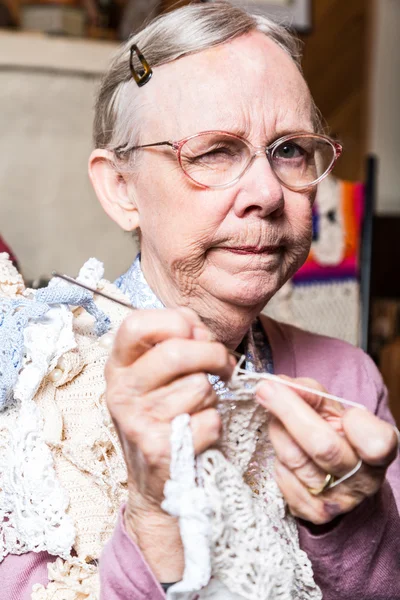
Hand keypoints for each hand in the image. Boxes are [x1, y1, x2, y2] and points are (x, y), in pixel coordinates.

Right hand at [104, 307, 233, 580]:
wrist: (155, 483)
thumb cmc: (164, 416)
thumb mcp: (159, 375)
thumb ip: (177, 341)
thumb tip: (199, 331)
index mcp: (118, 366)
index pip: (137, 324)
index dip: (174, 322)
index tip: (195, 335)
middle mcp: (120, 391)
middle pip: (177, 351)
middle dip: (214, 355)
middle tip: (223, 367)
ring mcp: (136, 421)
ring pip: (200, 387)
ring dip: (212, 397)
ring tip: (197, 409)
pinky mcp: (159, 450)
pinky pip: (209, 420)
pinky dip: (215, 426)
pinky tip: (198, 433)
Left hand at [255, 377, 397, 524]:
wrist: (339, 480)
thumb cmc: (336, 435)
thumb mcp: (333, 410)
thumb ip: (311, 392)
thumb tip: (279, 383)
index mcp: (378, 450)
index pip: (376, 443)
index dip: (358, 425)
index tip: (343, 411)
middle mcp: (363, 480)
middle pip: (323, 446)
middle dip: (289, 411)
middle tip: (265, 388)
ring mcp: (338, 500)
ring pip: (295, 459)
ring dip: (277, 431)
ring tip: (272, 416)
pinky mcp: (314, 514)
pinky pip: (283, 479)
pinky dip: (276, 458)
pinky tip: (282, 450)